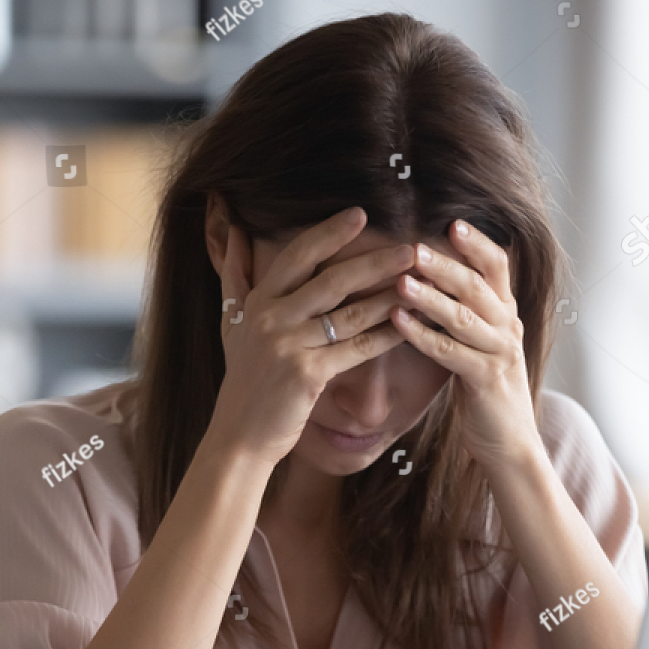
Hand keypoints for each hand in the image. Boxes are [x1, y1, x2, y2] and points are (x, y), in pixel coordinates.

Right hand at [206, 207, 413, 466]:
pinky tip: (409, 324)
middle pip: (331, 280)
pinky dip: (384, 335)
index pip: (297, 256)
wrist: (239, 434)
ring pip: (349, 313)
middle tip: (409, 246)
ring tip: (418, 281)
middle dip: (374, 261)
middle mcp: (271, 318)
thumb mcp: (230, 323)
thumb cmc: (243, 379)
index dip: (329, 233)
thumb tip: (233, 229)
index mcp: (258, 301)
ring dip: (388, 296)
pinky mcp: (307, 374)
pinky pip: (356, 348)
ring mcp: (289, 345)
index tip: (360, 214)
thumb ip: (234, 275)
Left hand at [390, 220, 541, 473]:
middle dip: (444, 264)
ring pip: (463, 317)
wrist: (510, 442)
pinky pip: (451, 353)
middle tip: (413, 247)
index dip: (477, 243)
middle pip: (478, 286)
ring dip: (429, 297)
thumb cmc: (486, 390)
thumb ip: (464, 311)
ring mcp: (500, 354)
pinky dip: (422, 336)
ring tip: (400, 280)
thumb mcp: (479, 343)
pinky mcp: (487, 381)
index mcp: (506, 313)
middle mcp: (508, 327)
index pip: (498, 266)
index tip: (451, 222)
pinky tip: (397, 321)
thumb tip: (428, 276)